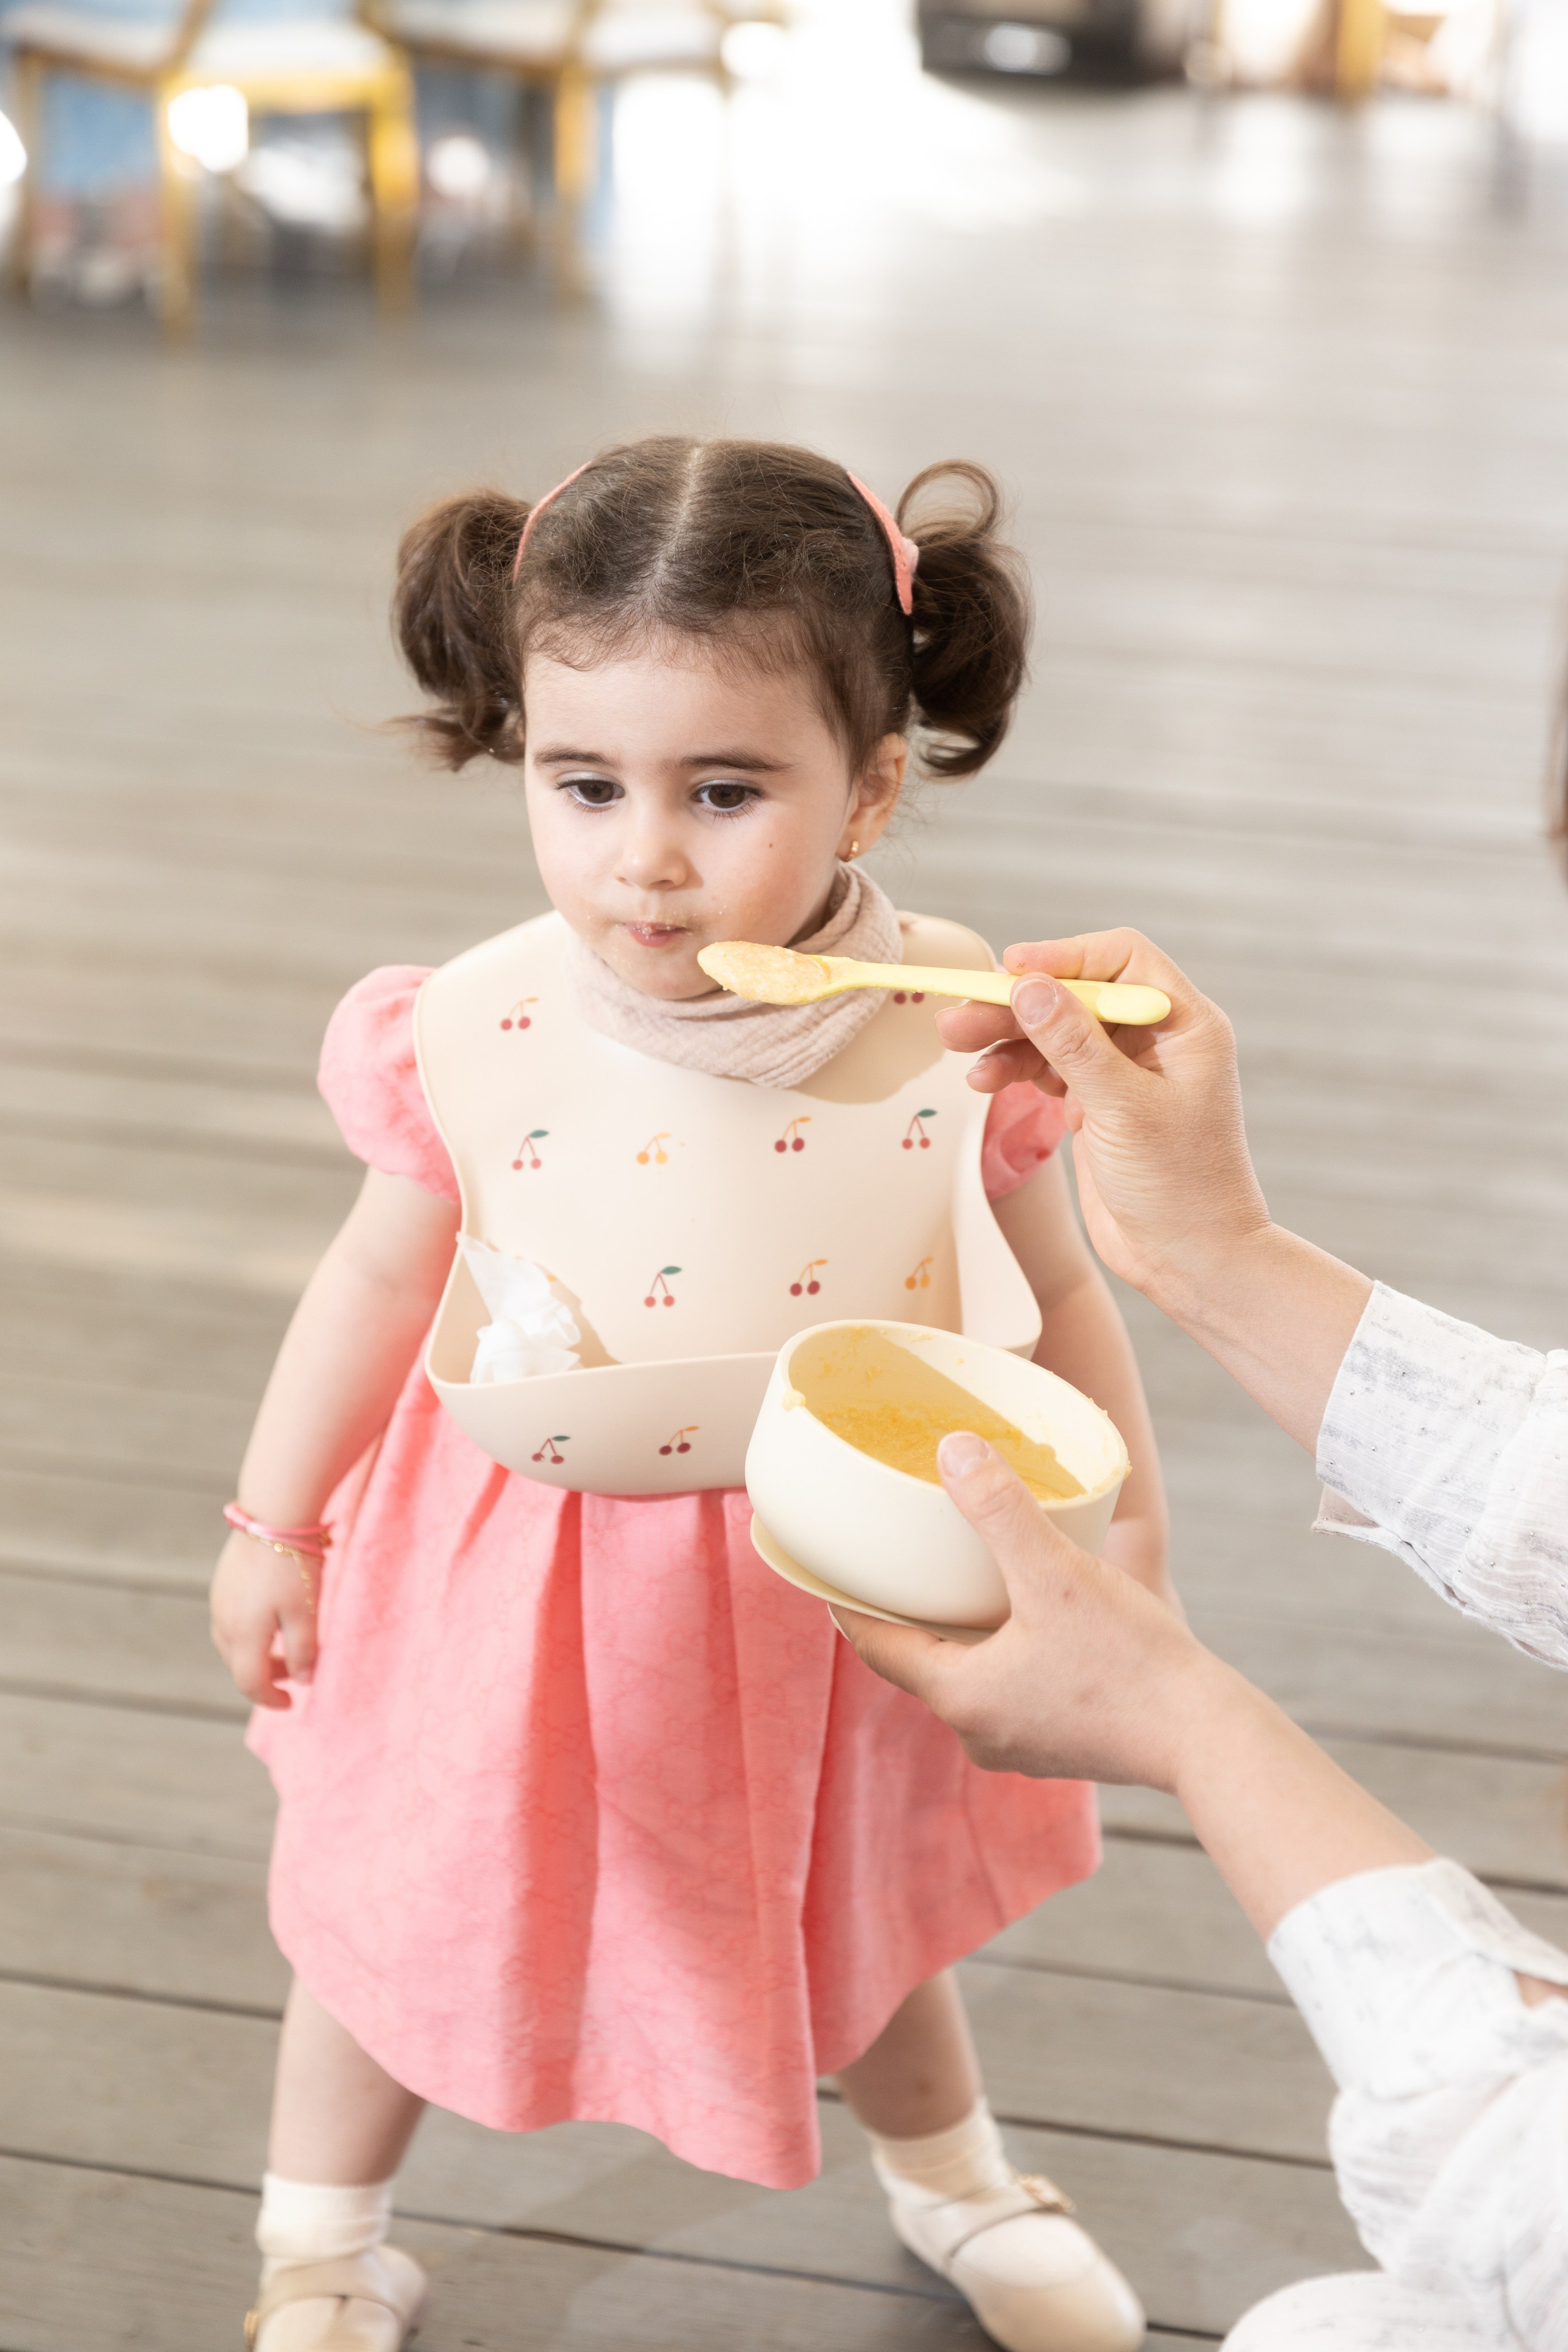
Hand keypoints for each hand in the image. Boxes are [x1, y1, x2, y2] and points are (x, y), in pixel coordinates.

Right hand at [210, 1527, 319, 1709]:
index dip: (270, 1699)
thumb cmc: (293, 1564)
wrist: (273, 1513)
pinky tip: (270, 1620)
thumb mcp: (306, 1612)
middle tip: (293, 1675)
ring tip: (284, 1649)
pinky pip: (230, 1621)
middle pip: (238, 1665)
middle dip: (264, 1678)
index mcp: (243, 1635)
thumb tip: (301, 1680)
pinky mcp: (222, 1582)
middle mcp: (223, 1621)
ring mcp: (219, 1600)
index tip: (290, 1703)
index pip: (250, 1682)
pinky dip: (249, 1634)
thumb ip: (303, 1650)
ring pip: (232, 1644)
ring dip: (255, 1655)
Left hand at [835, 1431, 1213, 1788]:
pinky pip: (1008, 1688)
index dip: (850, 1607)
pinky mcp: (1061, 1743)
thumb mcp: (1056, 1573)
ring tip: (956, 1581)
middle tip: (894, 1564)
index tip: (828, 1574)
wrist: (1205, 1736)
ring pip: (968, 1676)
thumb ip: (1001, 1511)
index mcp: (960, 1698)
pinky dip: (1000, 1649)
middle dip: (907, 1615)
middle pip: (921, 1662)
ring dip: (958, 1633)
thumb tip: (953, 1452)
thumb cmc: (1128, 1661)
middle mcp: (979, 1731)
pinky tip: (1022, 1616)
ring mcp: (1022, 1744)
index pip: (879, 1648)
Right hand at [938, 930, 1269, 1301]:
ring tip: (957, 1045)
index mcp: (1184, 1026)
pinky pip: (1050, 1070)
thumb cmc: (1180, 1186)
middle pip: (1077, 996)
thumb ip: (1074, 1044)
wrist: (1192, 1261)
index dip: (1066, 956)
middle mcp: (1156, 1041)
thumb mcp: (1124, 1108)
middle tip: (960, 1015)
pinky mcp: (1100, 1105)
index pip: (1122, 960)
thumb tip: (1030, 986)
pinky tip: (984, 1079)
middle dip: (1018, 1003)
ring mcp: (1125, 1073)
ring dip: (1006, 1037)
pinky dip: (1016, 1070)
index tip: (1012, 970)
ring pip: (1056, 1033)